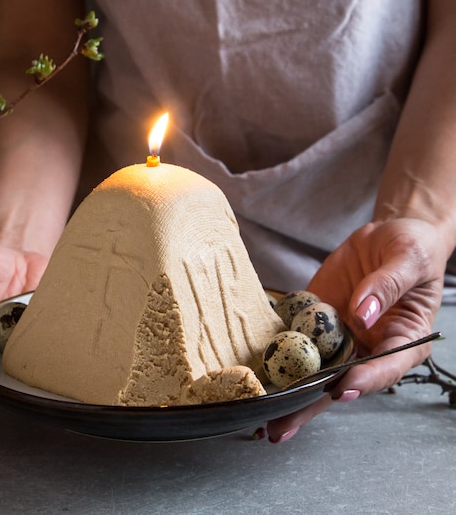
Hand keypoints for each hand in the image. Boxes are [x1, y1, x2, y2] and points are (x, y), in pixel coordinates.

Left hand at [266, 218, 445, 442]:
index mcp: (403, 340)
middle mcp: (368, 346)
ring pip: (313, 371)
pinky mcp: (313, 321)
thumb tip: (363, 312)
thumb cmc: (410, 248)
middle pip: (340, 383)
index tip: (343, 390)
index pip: (385, 367)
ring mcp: (338, 336)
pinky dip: (275, 357)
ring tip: (258, 419)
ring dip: (287, 395)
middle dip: (311, 406)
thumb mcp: (408, 259)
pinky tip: (254, 375)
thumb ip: (387, 285)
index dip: (365, 381)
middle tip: (279, 428)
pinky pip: (294, 340)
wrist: (385, 237)